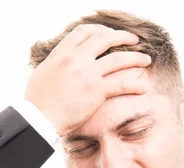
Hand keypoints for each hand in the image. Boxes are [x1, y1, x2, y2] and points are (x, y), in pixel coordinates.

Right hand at [24, 24, 151, 136]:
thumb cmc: (37, 101)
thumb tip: (62, 61)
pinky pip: (122, 84)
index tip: (109, 35)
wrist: (38, 119)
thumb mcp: (42, 72)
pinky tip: (144, 86)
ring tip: (146, 60)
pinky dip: (136, 84)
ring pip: (118, 59)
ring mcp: (88, 74)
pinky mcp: (96, 91)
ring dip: (136, 58)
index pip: (84, 32)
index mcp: (62, 52)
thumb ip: (57, 63)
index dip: (100, 30)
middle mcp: (76, 59)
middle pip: (104, 39)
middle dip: (122, 37)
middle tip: (134, 41)